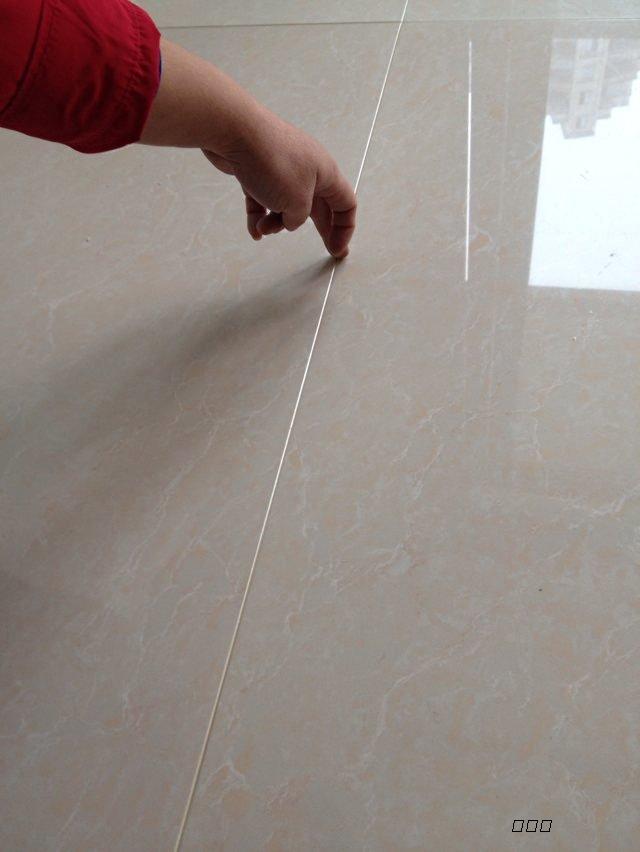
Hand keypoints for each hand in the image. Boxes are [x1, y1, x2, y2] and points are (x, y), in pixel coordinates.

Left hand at [140, 38, 355, 258]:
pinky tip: (253, 229)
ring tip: (263, 228)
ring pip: (286, 205)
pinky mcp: (258, 170)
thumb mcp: (296, 203)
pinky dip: (259, 215)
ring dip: (277, 223)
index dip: (344, 229)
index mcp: (326, 174)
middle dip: (320, 228)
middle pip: (319, 205)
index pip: (346, 204)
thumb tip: (290, 219)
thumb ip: (299, 218)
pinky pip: (263, 199)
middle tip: (324, 250)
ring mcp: (282, 168)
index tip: (336, 251)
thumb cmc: (274, 163)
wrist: (235, 131)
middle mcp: (308, 169)